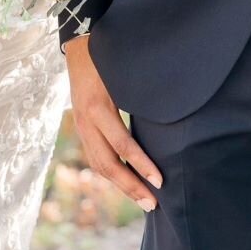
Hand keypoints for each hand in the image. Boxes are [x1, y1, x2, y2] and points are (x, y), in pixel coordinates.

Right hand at [65, 35, 162, 210]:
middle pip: (107, 164)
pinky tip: (126, 182)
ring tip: (143, 200)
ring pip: (99, 165)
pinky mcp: (82, 127)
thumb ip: (140, 94)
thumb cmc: (108, 56)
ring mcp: (81, 125)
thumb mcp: (122, 73)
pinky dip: (111, 173)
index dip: (141, 165)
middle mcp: (86, 121)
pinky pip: (95, 157)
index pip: (122, 144)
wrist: (79, 45)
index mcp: (98, 107)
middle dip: (131, 186)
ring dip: (120, 185)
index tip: (160, 181)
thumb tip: (170, 115)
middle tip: (154, 204)